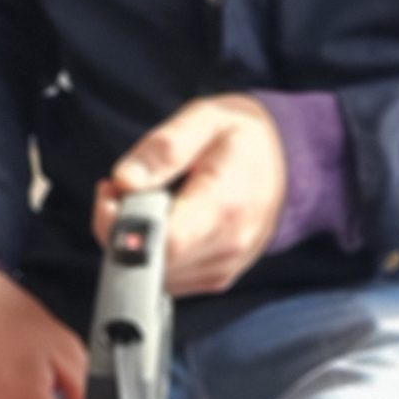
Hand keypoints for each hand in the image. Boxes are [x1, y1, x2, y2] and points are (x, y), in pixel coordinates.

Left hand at [94, 94, 287, 296]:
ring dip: (134, 243)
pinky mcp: (215, 279)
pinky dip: (151, 254)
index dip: (122, 225)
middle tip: (122, 187)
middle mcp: (226, 247)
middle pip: (150, 263)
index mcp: (224, 205)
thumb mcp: (205, 119)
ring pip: (153, 276)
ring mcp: (222, 268)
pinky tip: (159, 221)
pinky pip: (167, 278)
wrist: (286, 163)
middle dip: (120, 228)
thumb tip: (124, 182)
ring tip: (145, 199)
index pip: (162, 242)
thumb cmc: (242, 139)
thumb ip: (164, 148)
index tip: (112, 191)